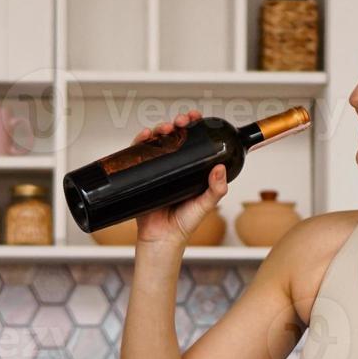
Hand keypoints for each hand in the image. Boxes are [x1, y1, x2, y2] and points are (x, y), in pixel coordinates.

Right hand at [129, 110, 228, 247]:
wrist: (161, 240)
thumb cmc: (183, 225)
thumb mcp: (205, 205)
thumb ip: (216, 190)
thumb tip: (220, 167)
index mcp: (190, 170)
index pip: (192, 142)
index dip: (194, 127)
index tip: (196, 118)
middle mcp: (172, 167)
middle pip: (173, 137)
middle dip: (176, 124)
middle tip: (180, 122)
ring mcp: (156, 170)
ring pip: (156, 142)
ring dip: (159, 129)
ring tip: (165, 128)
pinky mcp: (140, 176)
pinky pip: (137, 155)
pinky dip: (139, 142)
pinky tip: (144, 136)